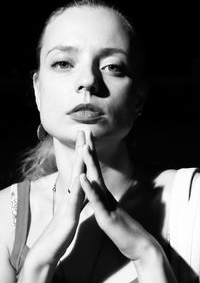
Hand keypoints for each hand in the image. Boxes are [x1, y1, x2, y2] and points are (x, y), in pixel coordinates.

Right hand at [25, 131, 85, 266]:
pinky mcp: (69, 214)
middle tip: (84, 130)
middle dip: (81, 148)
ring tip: (84, 146)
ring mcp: (69, 201)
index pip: (81, 168)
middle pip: (77, 167)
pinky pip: (74, 199)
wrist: (50, 246)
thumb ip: (77, 196)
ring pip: (76, 179)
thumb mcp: (73, 208)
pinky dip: (77, 187)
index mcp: (75, 191)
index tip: (88, 137)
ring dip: (79, 162)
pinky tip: (80, 177)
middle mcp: (71, 193)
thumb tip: (81, 186)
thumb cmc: (62, 226)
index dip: (85, 152)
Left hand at [80, 133, 160, 260]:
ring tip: (84, 147)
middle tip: (86, 131)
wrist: (137, 244)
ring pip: (96, 180)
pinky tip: (83, 177)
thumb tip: (101, 191)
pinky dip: (89, 188)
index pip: (94, 170)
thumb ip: (105, 199)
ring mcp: (106, 203)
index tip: (85, 139)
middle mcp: (105, 194)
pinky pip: (96, 200)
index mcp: (103, 193)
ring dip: (89, 163)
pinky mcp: (105, 215)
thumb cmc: (123, 228)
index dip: (89, 155)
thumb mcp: (110, 210)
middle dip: (90, 149)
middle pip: (95, 168)